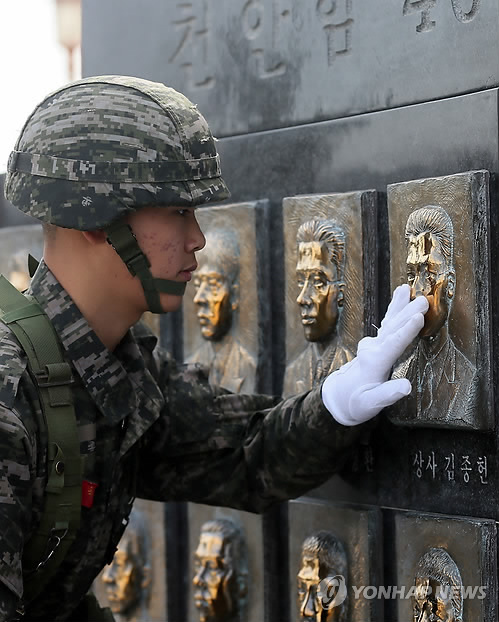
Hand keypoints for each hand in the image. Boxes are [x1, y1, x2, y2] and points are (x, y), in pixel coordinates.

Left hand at [321, 284, 427, 425]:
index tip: (418, 318)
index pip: (392, 345)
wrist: (340, 396)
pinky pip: (388, 322)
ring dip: (400, 306)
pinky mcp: (376, 342)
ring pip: (389, 322)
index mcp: (374, 364)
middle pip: (392, 329)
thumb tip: (407, 387)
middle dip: (406, 314)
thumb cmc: (357, 403)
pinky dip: (395, 308)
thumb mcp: (371, 405)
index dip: (405, 331)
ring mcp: (373, 344)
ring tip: (408, 289)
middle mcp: (372, 350)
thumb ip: (387, 395)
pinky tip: (402, 294)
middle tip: (423, 300)